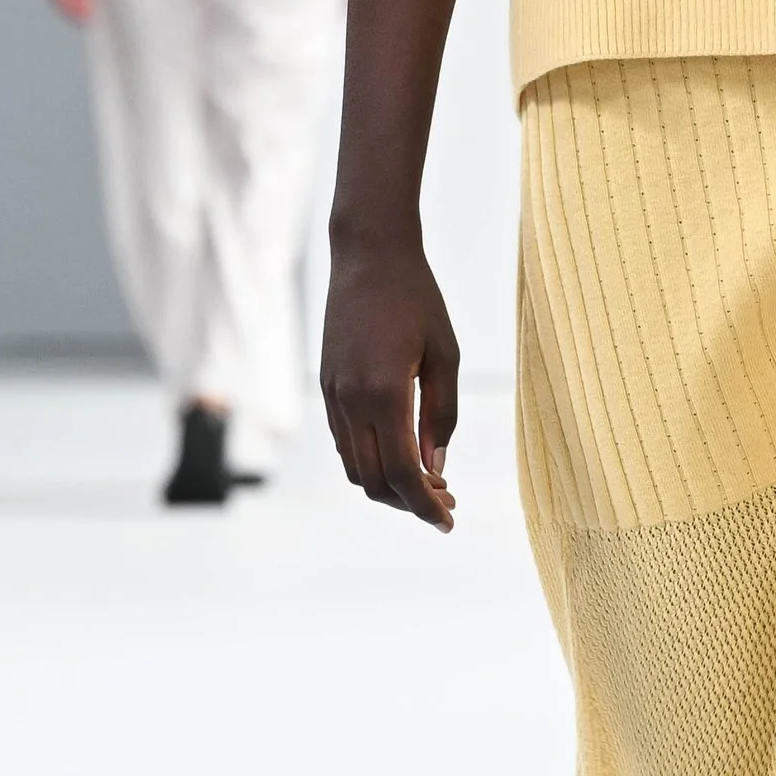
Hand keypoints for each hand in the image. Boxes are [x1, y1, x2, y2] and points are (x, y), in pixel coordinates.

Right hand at [321, 231, 461, 528]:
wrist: (368, 254)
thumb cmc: (417, 299)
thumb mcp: (446, 356)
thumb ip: (441, 416)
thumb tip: (435, 467)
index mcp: (385, 394)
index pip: (404, 474)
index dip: (427, 506)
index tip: (449, 521)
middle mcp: (350, 402)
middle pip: (374, 482)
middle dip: (410, 502)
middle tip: (446, 501)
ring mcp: (332, 396)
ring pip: (354, 467)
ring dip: (389, 486)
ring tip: (428, 481)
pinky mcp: (326, 387)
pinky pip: (344, 443)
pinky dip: (371, 461)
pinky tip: (402, 454)